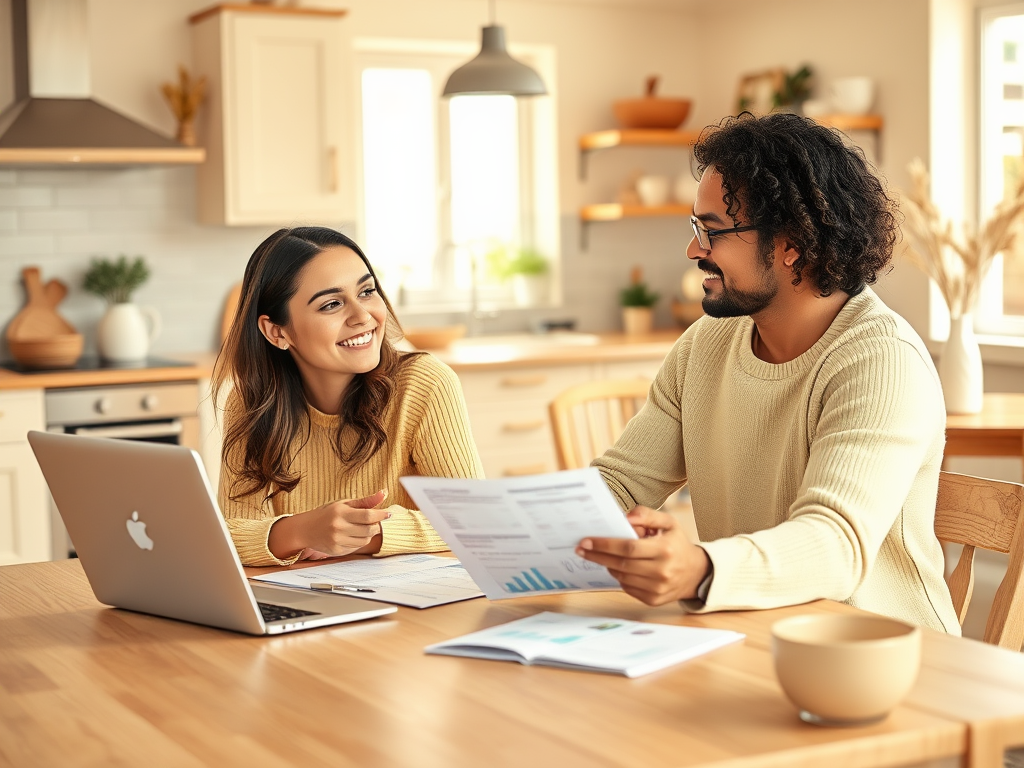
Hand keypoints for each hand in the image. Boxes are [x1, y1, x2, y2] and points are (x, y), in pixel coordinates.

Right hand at [269, 489, 389, 559]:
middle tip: (374, 521)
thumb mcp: (344, 504)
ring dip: (368, 534)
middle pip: (369, 530)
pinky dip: (358, 542)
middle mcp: (338, 527)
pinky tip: (352, 536)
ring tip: (361, 528)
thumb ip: (365, 501)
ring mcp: (337, 541)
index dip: (381, 515)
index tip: (388, 514)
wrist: (305, 529)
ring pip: (365, 540)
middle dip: (376, 526)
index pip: (368, 516)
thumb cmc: (327, 514)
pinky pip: (356, 548)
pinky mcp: (336, 551)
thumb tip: (384, 493)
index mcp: (341, 513)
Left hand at [575, 506, 710, 605]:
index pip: (627, 547)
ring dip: (607, 565)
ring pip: (621, 577)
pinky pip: (627, 588)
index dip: (604, 544)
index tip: (586, 541)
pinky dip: (619, 576)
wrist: (696, 573)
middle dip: (597, 556)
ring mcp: (657, 589)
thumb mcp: (668, 523)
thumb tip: (625, 518)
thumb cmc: (677, 544)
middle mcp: (661, 571)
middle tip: (581, 548)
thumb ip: (647, 515)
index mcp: (664, 550)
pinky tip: (617, 567)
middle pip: (620, 564)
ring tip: (600, 555)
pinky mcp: (653, 600)